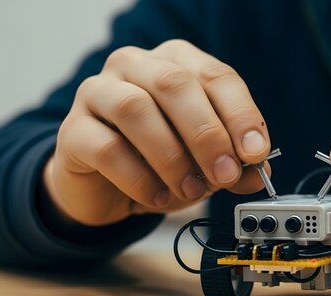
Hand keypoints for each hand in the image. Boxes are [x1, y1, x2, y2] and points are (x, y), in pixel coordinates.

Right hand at [44, 40, 270, 225]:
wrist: (104, 188)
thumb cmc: (158, 163)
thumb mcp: (204, 164)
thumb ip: (233, 165)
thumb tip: (258, 176)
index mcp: (176, 62)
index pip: (215, 76)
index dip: (240, 114)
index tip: (256, 153)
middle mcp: (135, 66)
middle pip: (174, 84)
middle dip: (207, 133)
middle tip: (225, 174)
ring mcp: (97, 93)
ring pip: (135, 109)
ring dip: (172, 156)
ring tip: (191, 190)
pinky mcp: (72, 130)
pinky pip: (107, 147)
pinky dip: (140, 178)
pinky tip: (158, 197)